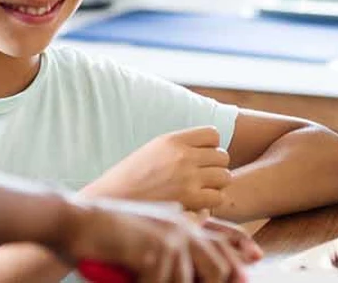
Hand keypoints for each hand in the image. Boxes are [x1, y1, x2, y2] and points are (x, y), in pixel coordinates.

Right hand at [52, 196, 259, 282]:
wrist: (75, 220)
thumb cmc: (105, 235)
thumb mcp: (146, 239)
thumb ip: (171, 249)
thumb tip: (191, 272)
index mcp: (181, 221)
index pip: (223, 236)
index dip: (240, 250)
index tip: (255, 261)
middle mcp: (181, 226)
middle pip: (219, 265)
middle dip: (219, 282)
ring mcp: (170, 237)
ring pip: (195, 280)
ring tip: (148, 280)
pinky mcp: (155, 249)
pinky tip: (138, 282)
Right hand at [85, 127, 232, 213]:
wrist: (113, 201)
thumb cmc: (129, 179)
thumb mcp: (152, 150)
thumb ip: (177, 146)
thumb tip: (206, 146)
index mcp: (172, 140)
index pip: (212, 134)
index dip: (210, 147)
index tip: (200, 158)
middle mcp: (183, 155)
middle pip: (222, 156)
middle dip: (215, 167)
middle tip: (201, 178)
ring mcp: (188, 177)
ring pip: (224, 177)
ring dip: (216, 185)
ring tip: (200, 191)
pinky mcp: (190, 199)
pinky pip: (218, 197)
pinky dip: (211, 202)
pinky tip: (197, 204)